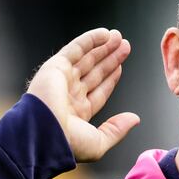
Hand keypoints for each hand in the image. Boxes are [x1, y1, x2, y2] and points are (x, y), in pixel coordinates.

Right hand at [27, 28, 138, 162]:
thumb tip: (135, 119)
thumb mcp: (99, 142)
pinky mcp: (56, 67)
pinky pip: (75, 49)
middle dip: (110, 58)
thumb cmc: (68, 144)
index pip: (98, 91)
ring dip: (103, 47)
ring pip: (87, 59)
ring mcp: (62, 80)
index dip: (110, 79)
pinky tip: (105, 34)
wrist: (43, 134)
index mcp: (77, 113)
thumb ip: (117, 130)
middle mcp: (69, 95)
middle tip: (125, 46)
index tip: (120, 68)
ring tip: (119, 37)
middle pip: (94, 72)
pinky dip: (90, 40)